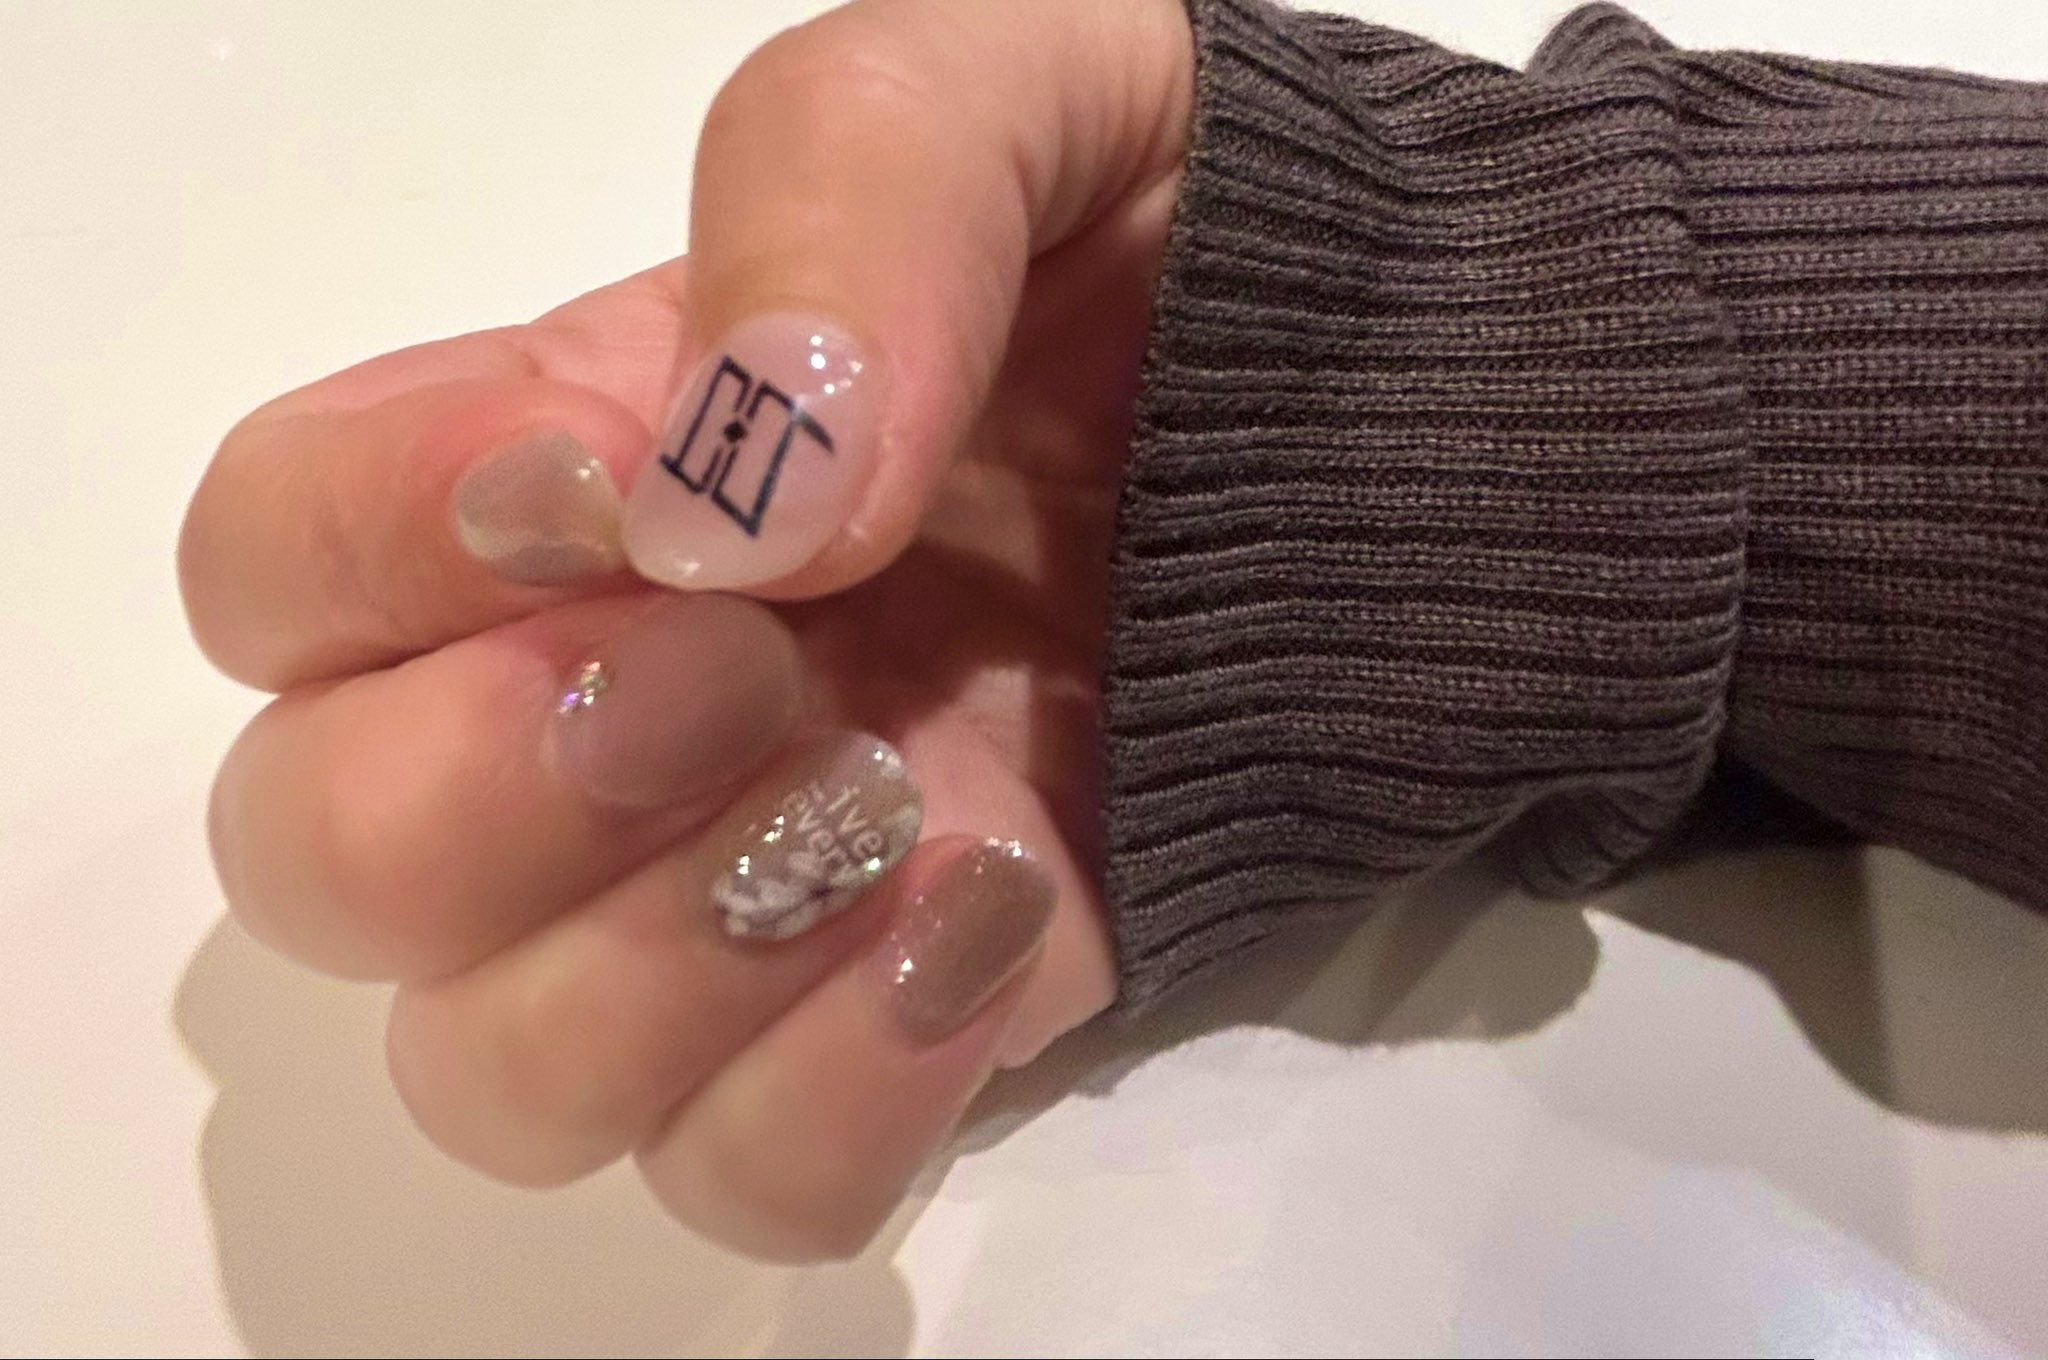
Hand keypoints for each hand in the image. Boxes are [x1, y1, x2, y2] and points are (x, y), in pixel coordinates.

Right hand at [179, 0, 1191, 1259]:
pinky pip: (755, 1180)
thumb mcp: (1011, 96)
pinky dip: (843, 1094)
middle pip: (326, 861)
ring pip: (507, 1074)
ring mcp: (743, 896)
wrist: (1411, 438)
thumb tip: (734, 492)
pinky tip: (1003, 908)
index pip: (273, 561)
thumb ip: (836, 187)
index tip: (616, 490)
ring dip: (674, 965)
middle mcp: (602, 703)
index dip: (378, 546)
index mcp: (565, 463)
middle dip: (504, 786)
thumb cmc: (1184, 245)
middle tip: (758, 675)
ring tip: (910, 807)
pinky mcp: (909, 1030)